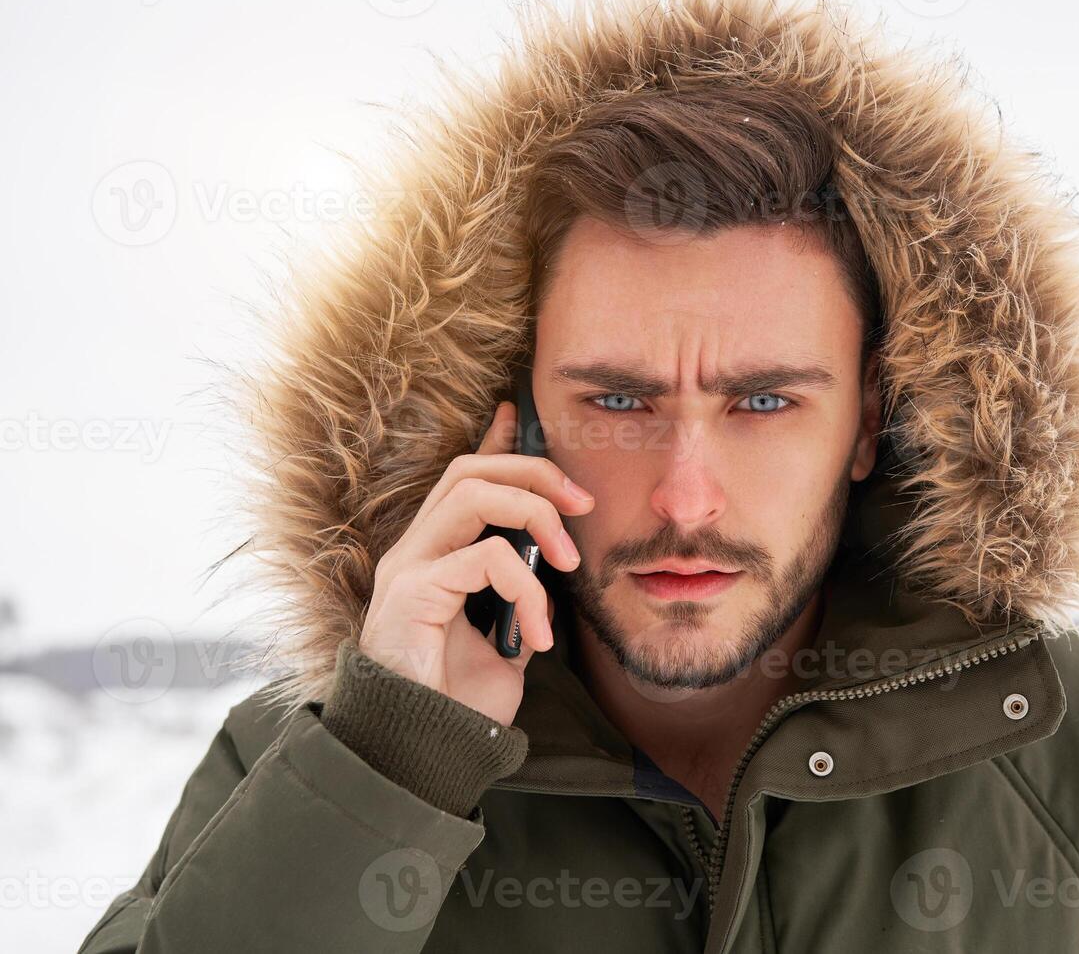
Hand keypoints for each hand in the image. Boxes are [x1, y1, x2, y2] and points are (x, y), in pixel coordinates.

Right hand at [357, 397, 593, 723]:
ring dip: (535, 516)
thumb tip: (552, 562)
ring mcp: (408, 568)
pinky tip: (536, 635)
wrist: (423, 754)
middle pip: (469, 470)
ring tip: (570, 564)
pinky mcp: (411, 594)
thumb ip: (518, 590)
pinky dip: (527, 589)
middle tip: (583, 504)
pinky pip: (484, 559)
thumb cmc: (460, 700)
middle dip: (534, 472)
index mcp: (436, 555)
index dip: (493, 442)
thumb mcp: (504, 633)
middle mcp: (415, 551)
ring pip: (473, 495)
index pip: (463, 479)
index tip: (517, 412)